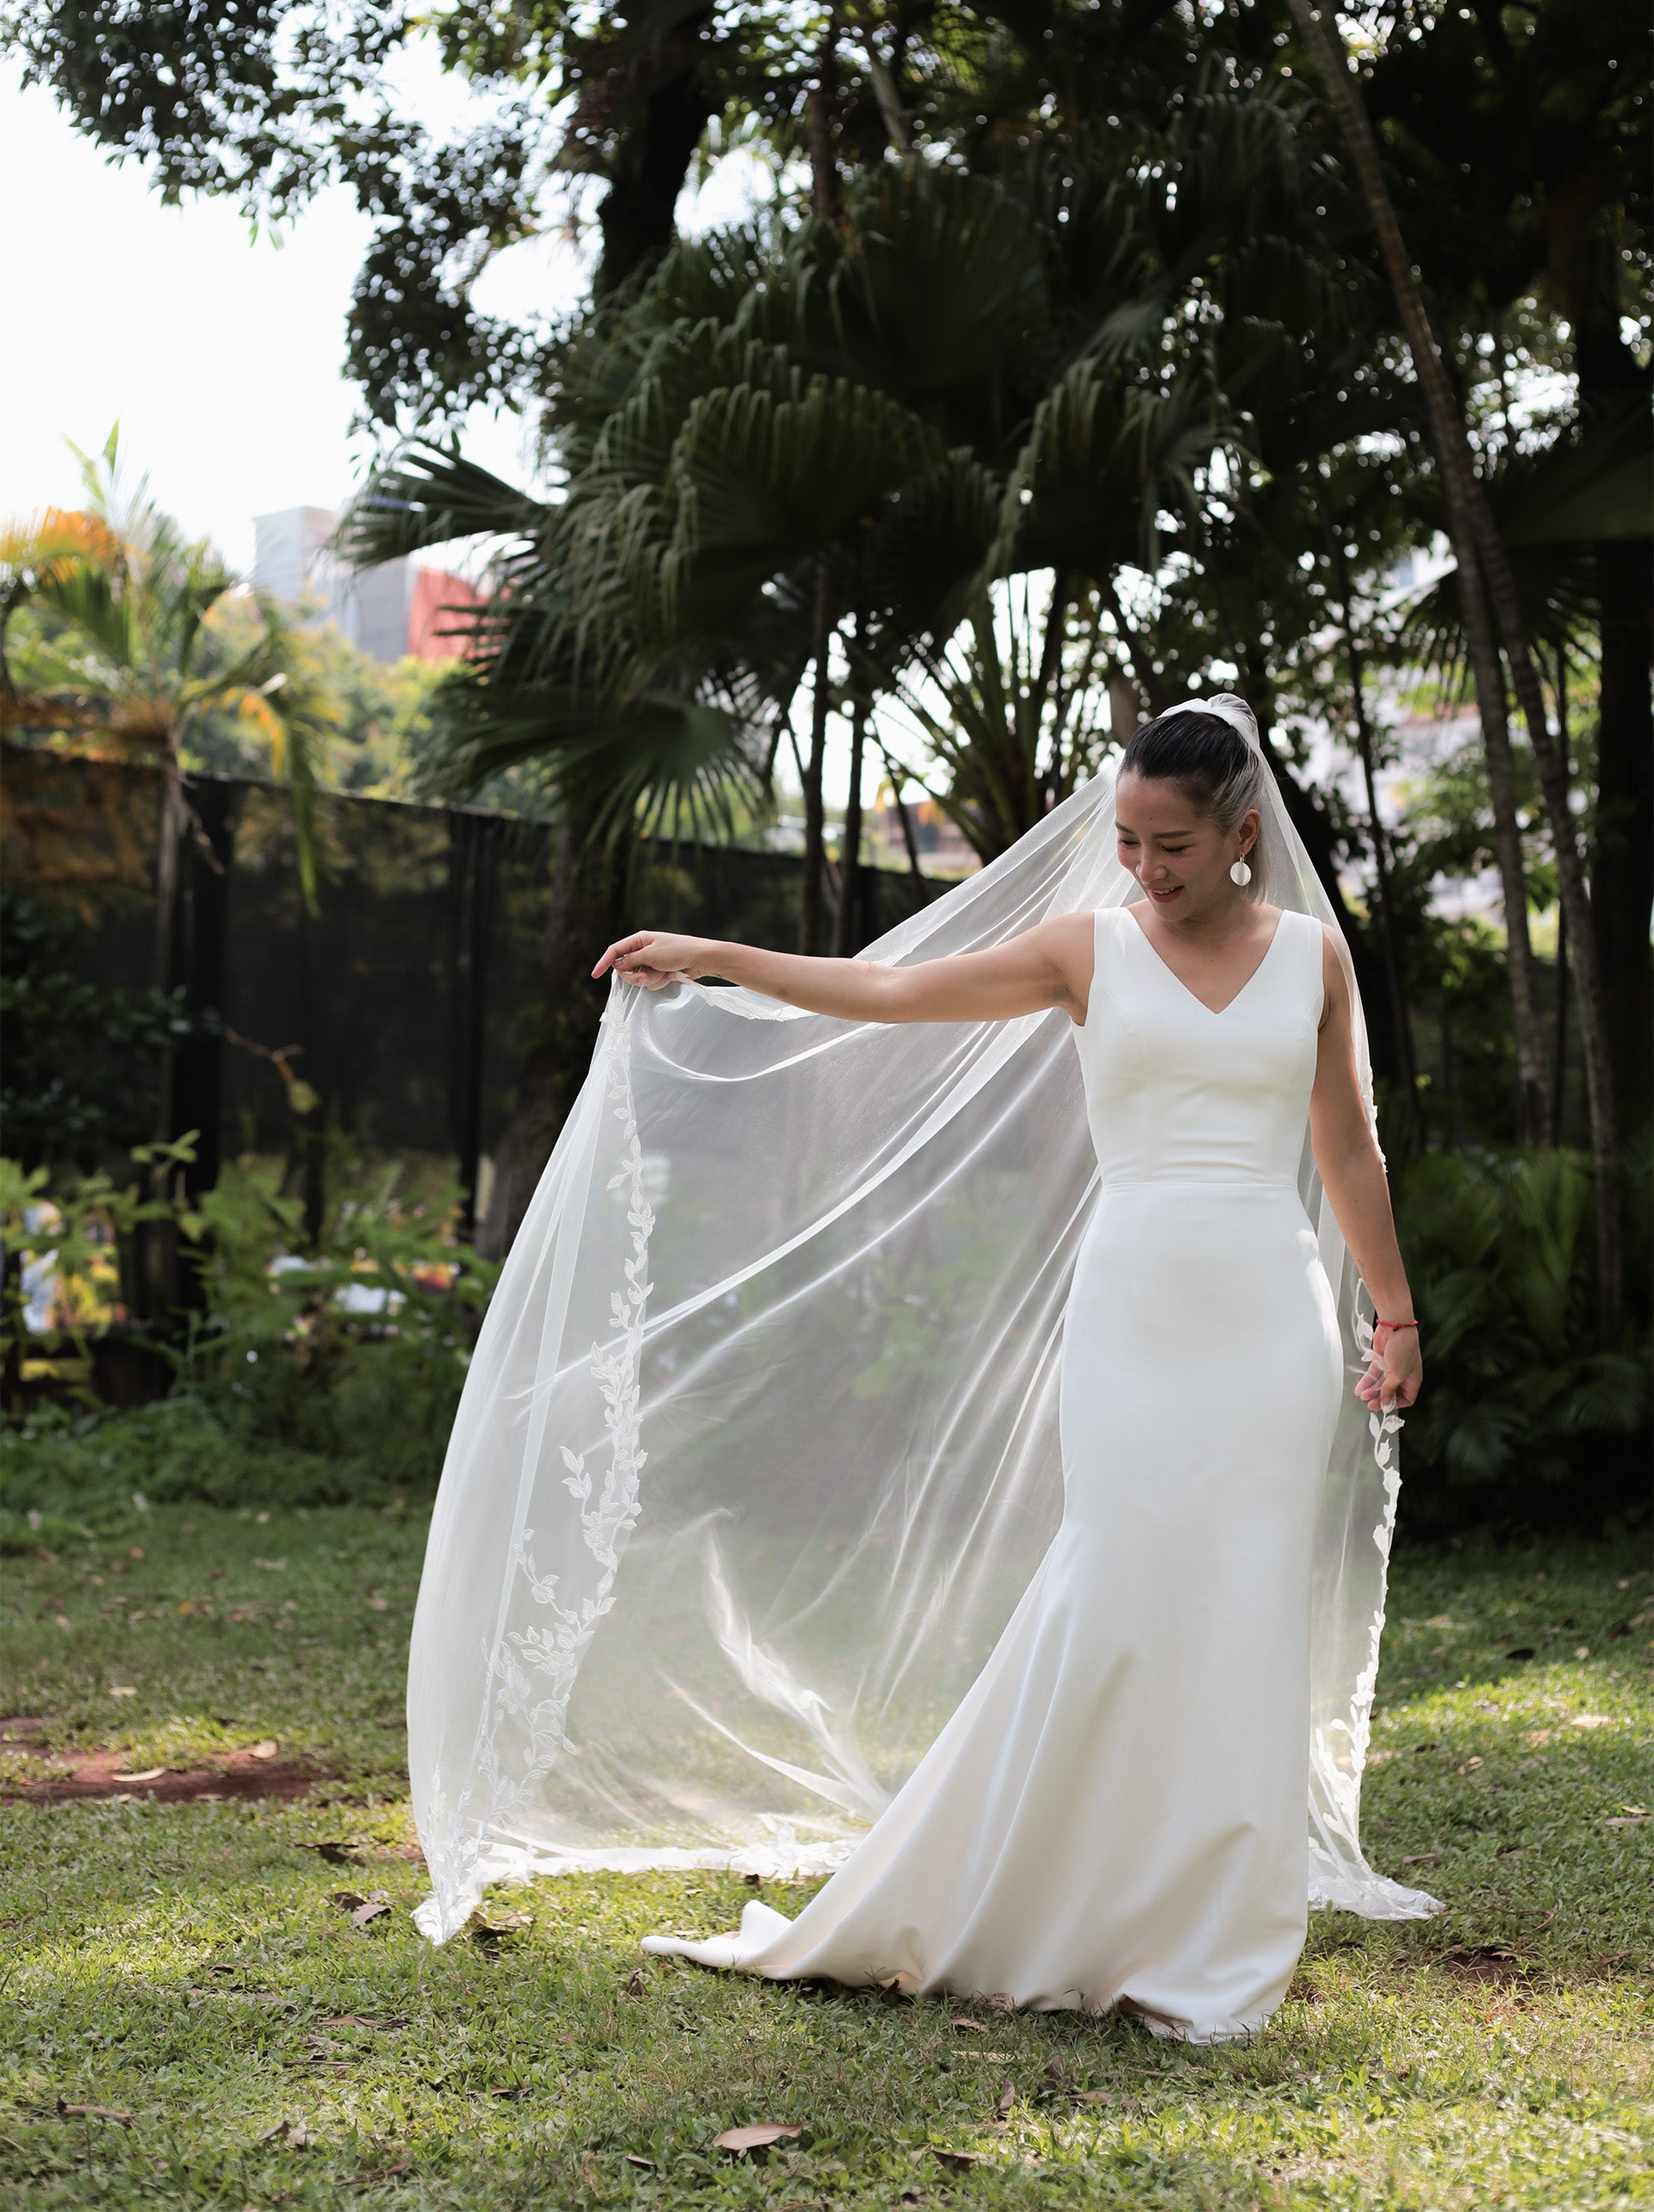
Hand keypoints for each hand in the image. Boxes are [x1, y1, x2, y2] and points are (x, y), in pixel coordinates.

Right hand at [592, 930, 712, 989]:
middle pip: (625, 969)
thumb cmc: (678, 951)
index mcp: (639, 940)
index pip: (615, 951)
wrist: (701, 958)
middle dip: (635, 976)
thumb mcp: (651, 954)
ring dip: (652, 979)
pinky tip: (672, 975)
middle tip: (646, 977)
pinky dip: (661, 981)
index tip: (595, 974)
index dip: (604, 962)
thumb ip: (632, 960)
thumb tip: (617, 965)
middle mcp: (643, 950)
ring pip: (639, 978)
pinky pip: (651, 982)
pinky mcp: (659, 972)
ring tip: (665, 972)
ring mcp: (651, 962)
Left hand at [1355, 1322, 1422, 1414]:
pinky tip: (1359, 1388)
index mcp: (1412, 1380)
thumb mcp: (1397, 1374)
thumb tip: (1385, 1401)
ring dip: (1371, 1390)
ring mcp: (1391, 1367)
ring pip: (1380, 1384)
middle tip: (1369, 1403)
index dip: (1396, 1404)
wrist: (1395, 1327)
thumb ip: (1390, 1389)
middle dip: (1380, 1398)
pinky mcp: (1381, 1360)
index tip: (1384, 1406)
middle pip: (1391, 1392)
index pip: (1407, 1398)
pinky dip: (1367, 1381)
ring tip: (1362, 1395)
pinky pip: (1373, 1374)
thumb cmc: (1403, 1349)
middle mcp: (1403, 1375)